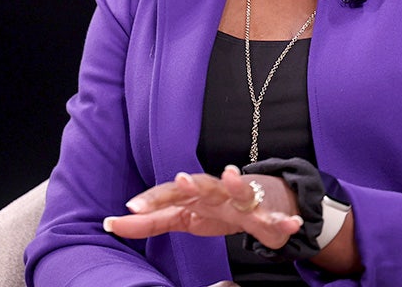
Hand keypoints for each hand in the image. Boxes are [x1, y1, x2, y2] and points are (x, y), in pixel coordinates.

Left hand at [103, 165, 302, 247]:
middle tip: (181, 180)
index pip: (171, 194)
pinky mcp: (271, 215)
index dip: (153, 200)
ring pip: (241, 191)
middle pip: (202, 186)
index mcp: (196, 194)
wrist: (266, 203)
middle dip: (192, 184)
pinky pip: (280, 219)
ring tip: (230, 176)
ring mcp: (246, 200)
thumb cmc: (218, 208)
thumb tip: (109, 223)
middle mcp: (219, 192)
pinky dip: (287, 221)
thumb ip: (148, 222)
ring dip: (235, 184)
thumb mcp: (182, 217)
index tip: (130, 209)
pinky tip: (293, 224)